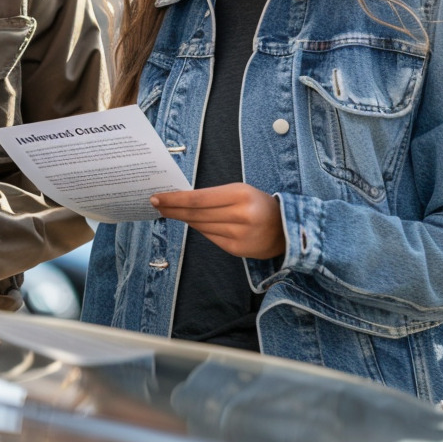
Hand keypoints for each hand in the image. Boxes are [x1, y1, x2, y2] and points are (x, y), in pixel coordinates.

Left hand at [150, 183, 285, 259]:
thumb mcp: (239, 191)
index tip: (157, 197)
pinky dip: (199, 228)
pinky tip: (190, 222)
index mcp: (240, 195)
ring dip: (182, 219)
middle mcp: (240, 216)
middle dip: (172, 209)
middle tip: (156, 205)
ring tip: (169, 212)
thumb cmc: (258, 204)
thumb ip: (213, 196)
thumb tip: (180, 199)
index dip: (175, 199)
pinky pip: (210, 237)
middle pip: (196, 214)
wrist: (286, 229)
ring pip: (200, 226)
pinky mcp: (237, 250)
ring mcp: (239, 235)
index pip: (198, 199)